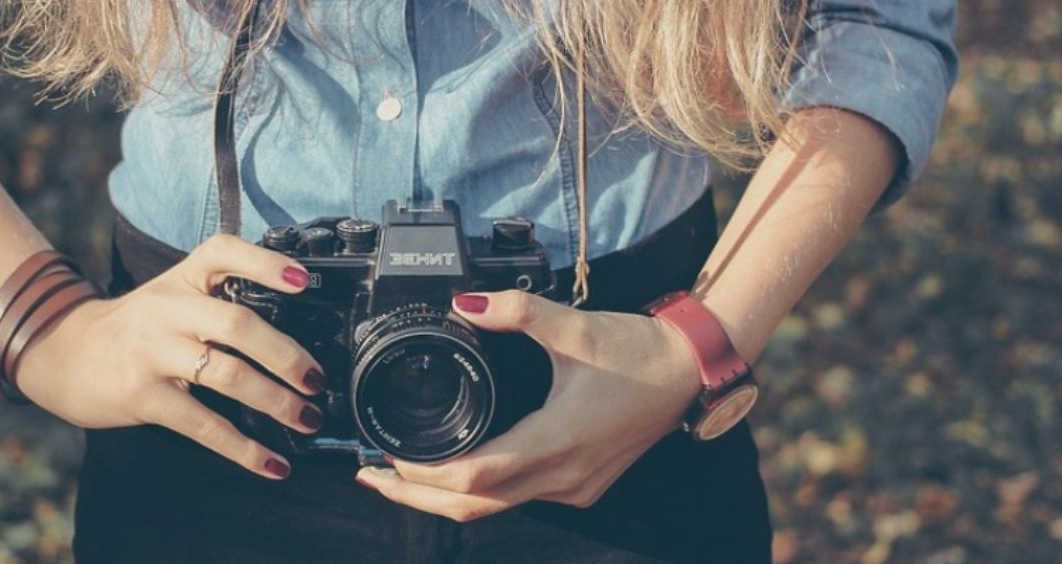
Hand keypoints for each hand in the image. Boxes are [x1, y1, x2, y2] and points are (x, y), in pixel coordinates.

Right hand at [14, 234, 326, 479]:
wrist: (63, 353)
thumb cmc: (136, 328)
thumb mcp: (171, 296)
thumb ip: (219, 300)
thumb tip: (293, 338)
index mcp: (182, 279)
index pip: (224, 253)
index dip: (266, 264)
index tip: (304, 282)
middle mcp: (168, 309)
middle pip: (237, 323)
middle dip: (286, 354)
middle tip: (316, 379)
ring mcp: (154, 352)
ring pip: (226, 374)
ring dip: (275, 401)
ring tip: (307, 419)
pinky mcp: (144, 396)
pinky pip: (203, 424)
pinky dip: (243, 449)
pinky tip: (273, 464)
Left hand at [354, 290, 702, 520]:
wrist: (690, 369)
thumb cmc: (639, 351)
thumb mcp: (574, 325)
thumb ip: (516, 311)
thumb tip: (465, 303)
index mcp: (556, 441)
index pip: (474, 474)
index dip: (423, 471)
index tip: (386, 453)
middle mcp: (563, 475)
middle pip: (474, 505)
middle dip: (416, 496)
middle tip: (371, 475)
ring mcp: (574, 486)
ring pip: (495, 508)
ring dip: (445, 497)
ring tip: (401, 476)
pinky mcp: (581, 483)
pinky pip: (519, 499)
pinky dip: (480, 491)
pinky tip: (457, 470)